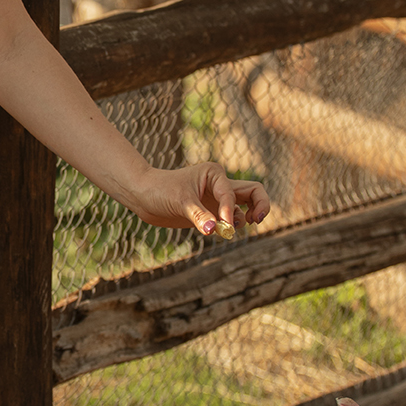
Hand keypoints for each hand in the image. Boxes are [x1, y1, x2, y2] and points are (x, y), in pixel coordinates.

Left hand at [125, 161, 269, 234]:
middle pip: (254, 192)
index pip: (232, 194)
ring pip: (246, 206)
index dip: (230, 211)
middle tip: (257, 220)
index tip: (224, 226)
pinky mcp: (212, 212)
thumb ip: (199, 216)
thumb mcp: (180, 203)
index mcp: (215, 174)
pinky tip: (221, 232)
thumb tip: (215, 231)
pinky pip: (231, 219)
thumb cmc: (160, 191)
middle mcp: (220, 185)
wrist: (144, 197)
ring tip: (230, 229)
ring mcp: (217, 199)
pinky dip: (232, 227)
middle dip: (261, 205)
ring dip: (243, 219)